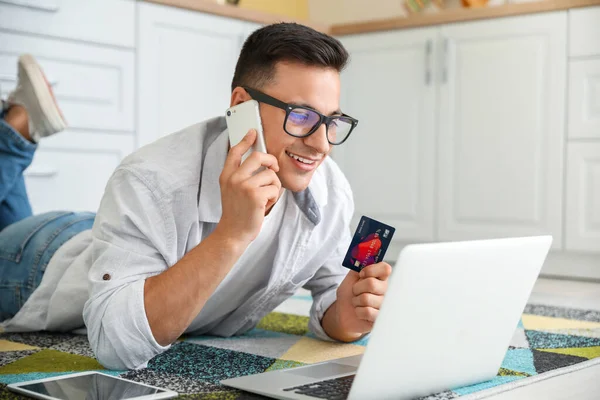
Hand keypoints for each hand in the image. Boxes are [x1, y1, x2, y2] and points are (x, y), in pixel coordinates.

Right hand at [215, 129, 280, 244]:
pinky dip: (274, 197)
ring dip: (274, 187)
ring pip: (270, 175)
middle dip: (271, 161)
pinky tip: (265, 205)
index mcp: (226, 176)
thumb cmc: (237, 212)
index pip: (235, 152)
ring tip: (266, 197)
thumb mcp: (231, 190)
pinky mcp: (256, 195)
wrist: (233, 233)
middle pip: (258, 157)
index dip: (245, 140)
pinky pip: (275, 188)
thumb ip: (240, 176)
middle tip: (274, 168)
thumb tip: (261, 162)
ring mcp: (244, 186)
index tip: (253, 132)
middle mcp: (234, 178)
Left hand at [333, 262, 391, 338]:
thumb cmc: (349, 295)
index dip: (371, 270)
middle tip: (356, 292)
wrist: (343, 313)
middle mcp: (385, 291)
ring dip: (356, 301)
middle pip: (371, 283)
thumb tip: (361, 253)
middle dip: (357, 288)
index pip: (385, 268)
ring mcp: (385, 305)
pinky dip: (358, 312)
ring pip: (366, 298)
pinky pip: (368, 312)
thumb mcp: (351, 278)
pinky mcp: (380, 318)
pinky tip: (360, 313)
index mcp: (380, 278)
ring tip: (358, 303)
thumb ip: (357, 266)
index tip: (361, 274)